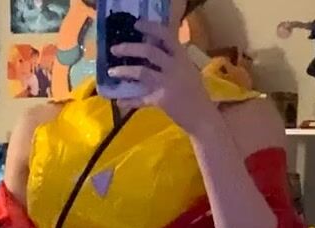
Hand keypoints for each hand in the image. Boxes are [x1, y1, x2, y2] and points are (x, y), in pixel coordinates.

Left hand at [109, 20, 213, 135]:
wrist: (203, 117)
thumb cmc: (195, 93)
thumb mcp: (187, 70)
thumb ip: (173, 60)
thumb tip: (151, 51)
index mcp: (182, 56)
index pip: (166, 35)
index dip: (149, 28)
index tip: (136, 25)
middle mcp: (175, 66)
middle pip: (149, 51)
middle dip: (129, 48)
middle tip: (114, 49)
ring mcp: (168, 83)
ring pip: (142, 71)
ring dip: (124, 71)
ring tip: (111, 72)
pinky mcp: (162, 100)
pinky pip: (141, 99)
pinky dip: (129, 101)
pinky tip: (119, 101)